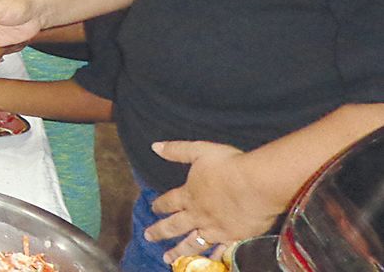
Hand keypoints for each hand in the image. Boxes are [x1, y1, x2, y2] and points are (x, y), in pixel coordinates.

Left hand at [147, 141, 280, 263]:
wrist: (257, 184)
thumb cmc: (229, 165)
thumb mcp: (199, 150)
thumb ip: (177, 150)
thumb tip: (155, 146)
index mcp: (189, 194)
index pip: (169, 202)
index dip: (159, 205)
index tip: (152, 209)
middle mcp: (198, 215)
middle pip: (174, 226)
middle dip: (159, 232)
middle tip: (148, 238)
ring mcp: (215, 229)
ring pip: (192, 244)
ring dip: (178, 251)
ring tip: (168, 259)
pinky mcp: (234, 238)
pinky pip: (220, 252)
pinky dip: (213, 258)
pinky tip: (209, 262)